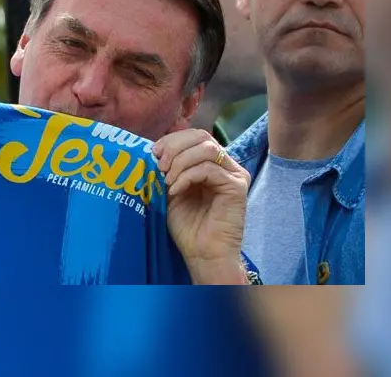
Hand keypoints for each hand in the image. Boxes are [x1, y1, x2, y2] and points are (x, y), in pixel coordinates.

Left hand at [153, 129, 249, 283]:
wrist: (202, 254)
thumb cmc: (187, 226)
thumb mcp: (171, 190)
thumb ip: (168, 169)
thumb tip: (153, 148)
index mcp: (211, 163)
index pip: (194, 136)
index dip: (172, 139)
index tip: (152, 152)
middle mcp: (226, 166)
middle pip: (202, 136)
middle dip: (175, 146)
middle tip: (159, 164)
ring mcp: (234, 175)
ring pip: (207, 149)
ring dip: (180, 161)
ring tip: (167, 180)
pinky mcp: (237, 187)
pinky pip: (209, 169)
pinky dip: (187, 177)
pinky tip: (175, 190)